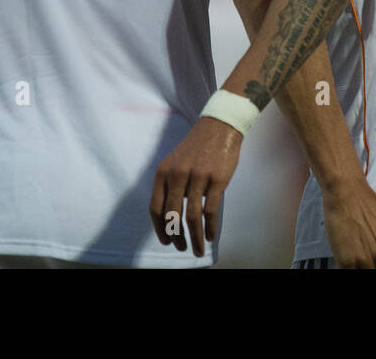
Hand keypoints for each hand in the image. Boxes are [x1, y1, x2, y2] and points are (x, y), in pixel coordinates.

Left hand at [149, 116, 242, 256]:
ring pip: (192, 216)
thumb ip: (170, 185)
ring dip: (194, 237)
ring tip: (198, 249)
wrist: (219, 126)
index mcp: (164, 171)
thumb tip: (170, 217)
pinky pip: (211, 210)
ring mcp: (198, 176)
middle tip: (182, 248)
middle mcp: (178, 174)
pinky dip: (210, 227)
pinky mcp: (217, 179)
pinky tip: (210, 236)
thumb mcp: (175, 162)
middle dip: (177, 236)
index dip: (160, 228)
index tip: (166, 240)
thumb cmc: (197, 148)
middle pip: (172, 215)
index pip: (156, 207)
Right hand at [321, 177, 375, 267]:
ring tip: (364, 259)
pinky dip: (353, 269)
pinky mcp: (347, 261)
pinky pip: (352, 274)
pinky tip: (353, 262)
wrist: (348, 194)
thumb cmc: (373, 206)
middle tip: (374, 260)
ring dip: (368, 270)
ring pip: (370, 276)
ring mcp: (365, 260)